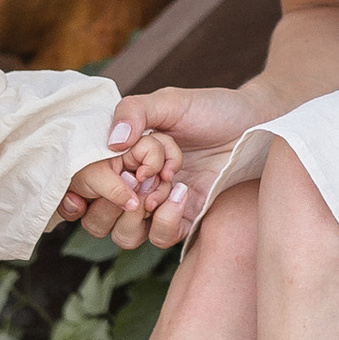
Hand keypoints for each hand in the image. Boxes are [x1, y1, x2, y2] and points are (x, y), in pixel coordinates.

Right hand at [61, 87, 252, 253]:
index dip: (86, 186)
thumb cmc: (211, 109)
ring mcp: (155, 205)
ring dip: (138, 212)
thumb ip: (135, 111)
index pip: (81, 185)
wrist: (257, 125)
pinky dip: (167, 218)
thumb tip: (112, 142)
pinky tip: (183, 191)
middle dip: (112, 199)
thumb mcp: (170, 102)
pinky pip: (160, 238)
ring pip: (123, 236)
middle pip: (94, 219)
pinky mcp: (182, 220)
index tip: (109, 171)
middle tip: (138, 176)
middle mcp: (131, 185)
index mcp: (118, 157)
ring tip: (163, 182)